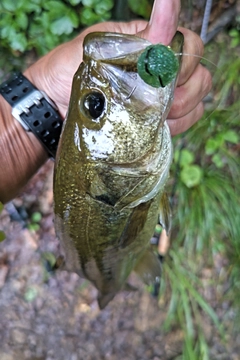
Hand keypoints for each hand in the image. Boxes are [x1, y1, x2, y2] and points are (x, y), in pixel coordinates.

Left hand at [25, 0, 211, 135]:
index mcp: (148, 46)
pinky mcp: (155, 123)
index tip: (160, 73)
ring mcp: (160, 99)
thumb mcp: (99, 47)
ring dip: (180, 108)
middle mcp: (158, 72)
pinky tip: (156, 125)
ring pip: (195, 100)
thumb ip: (137, 38)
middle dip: (183, 88)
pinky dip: (178, 124)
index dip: (183, 60)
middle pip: (198, 75)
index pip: (188, 44)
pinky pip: (186, 121)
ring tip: (152, 115)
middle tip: (154, 98)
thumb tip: (169, 7)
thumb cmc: (67, 71)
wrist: (52, 107)